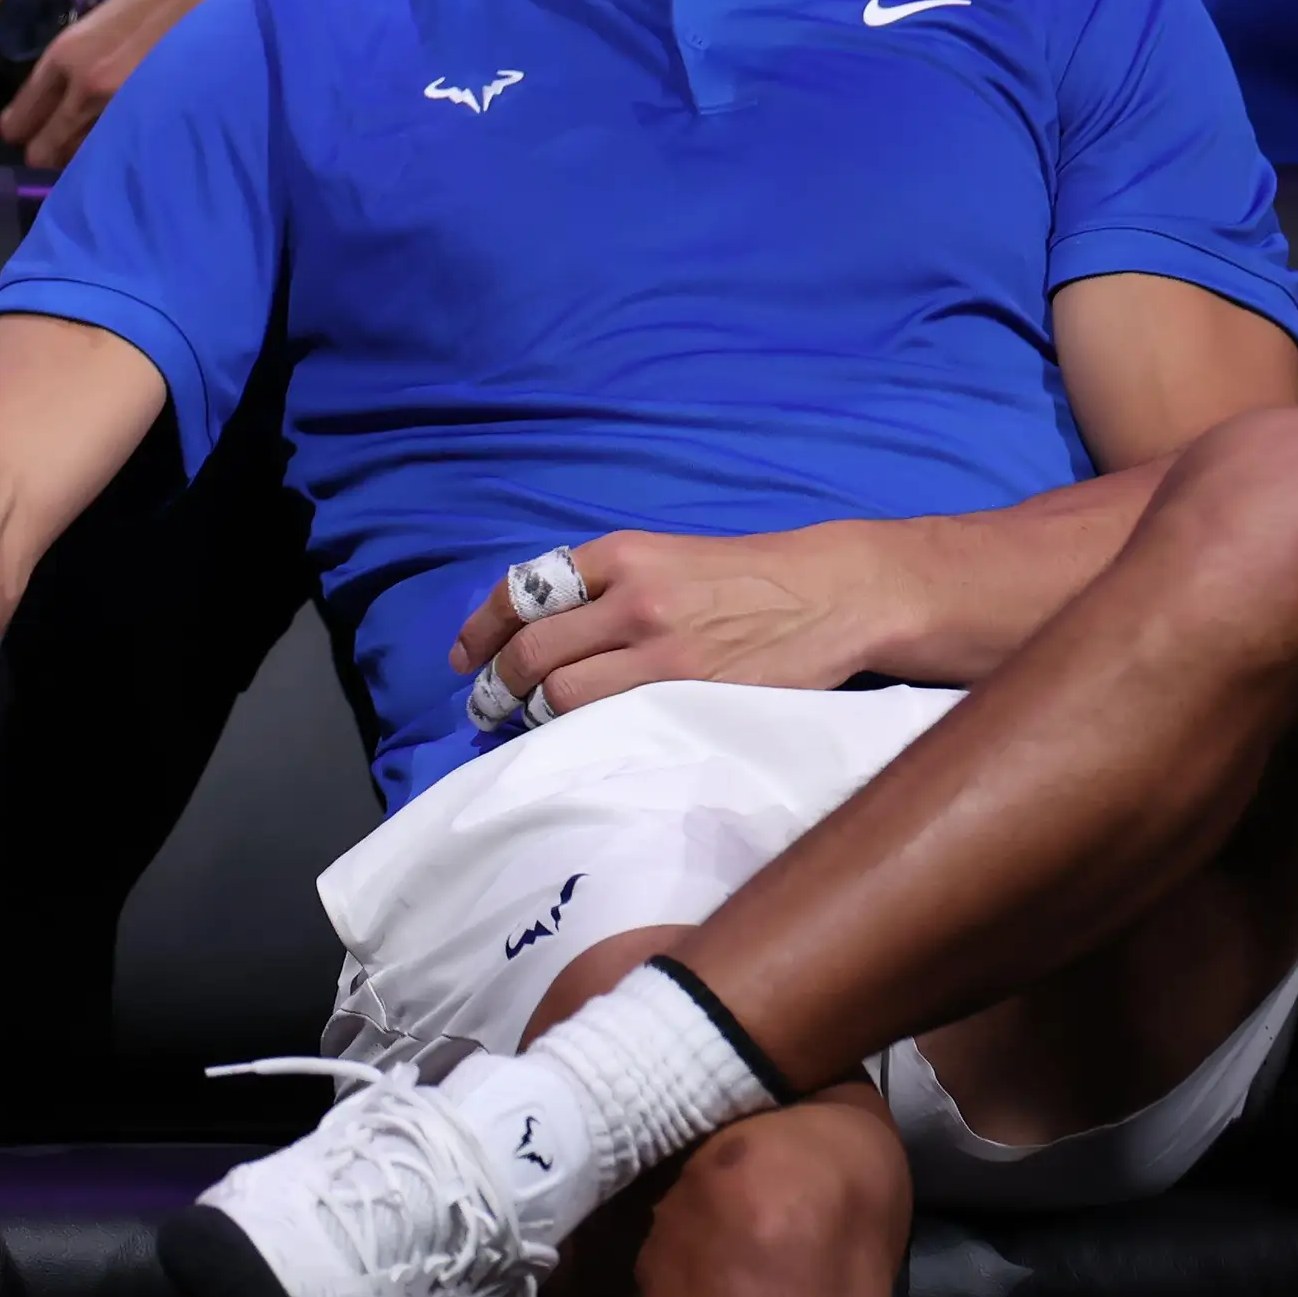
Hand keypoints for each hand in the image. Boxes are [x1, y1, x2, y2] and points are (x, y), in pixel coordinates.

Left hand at [0, 0, 285, 169]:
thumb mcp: (99, 25)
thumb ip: (74, 67)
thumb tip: (62, 106)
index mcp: (64, 56)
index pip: (20, 120)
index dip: (24, 134)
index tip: (34, 139)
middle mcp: (85, 86)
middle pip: (46, 153)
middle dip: (54, 157)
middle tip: (72, 153)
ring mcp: (123, 108)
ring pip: (85, 164)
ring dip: (90, 162)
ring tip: (109, 151)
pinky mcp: (160, 121)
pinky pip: (126, 158)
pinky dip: (125, 160)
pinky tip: (138, 150)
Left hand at [449, 524, 904, 722]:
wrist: (832, 592)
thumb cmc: (746, 578)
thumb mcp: (669, 559)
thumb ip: (607, 587)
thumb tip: (536, 629)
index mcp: (624, 555)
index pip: (524, 589)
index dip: (482, 628)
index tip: (465, 655)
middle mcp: (633, 598)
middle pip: (532, 650)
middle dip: (496, 683)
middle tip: (484, 704)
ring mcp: (662, 650)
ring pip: (562, 695)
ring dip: (533, 716)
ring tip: (527, 726)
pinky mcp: (692, 693)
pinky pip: (611, 722)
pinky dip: (580, 734)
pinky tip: (574, 741)